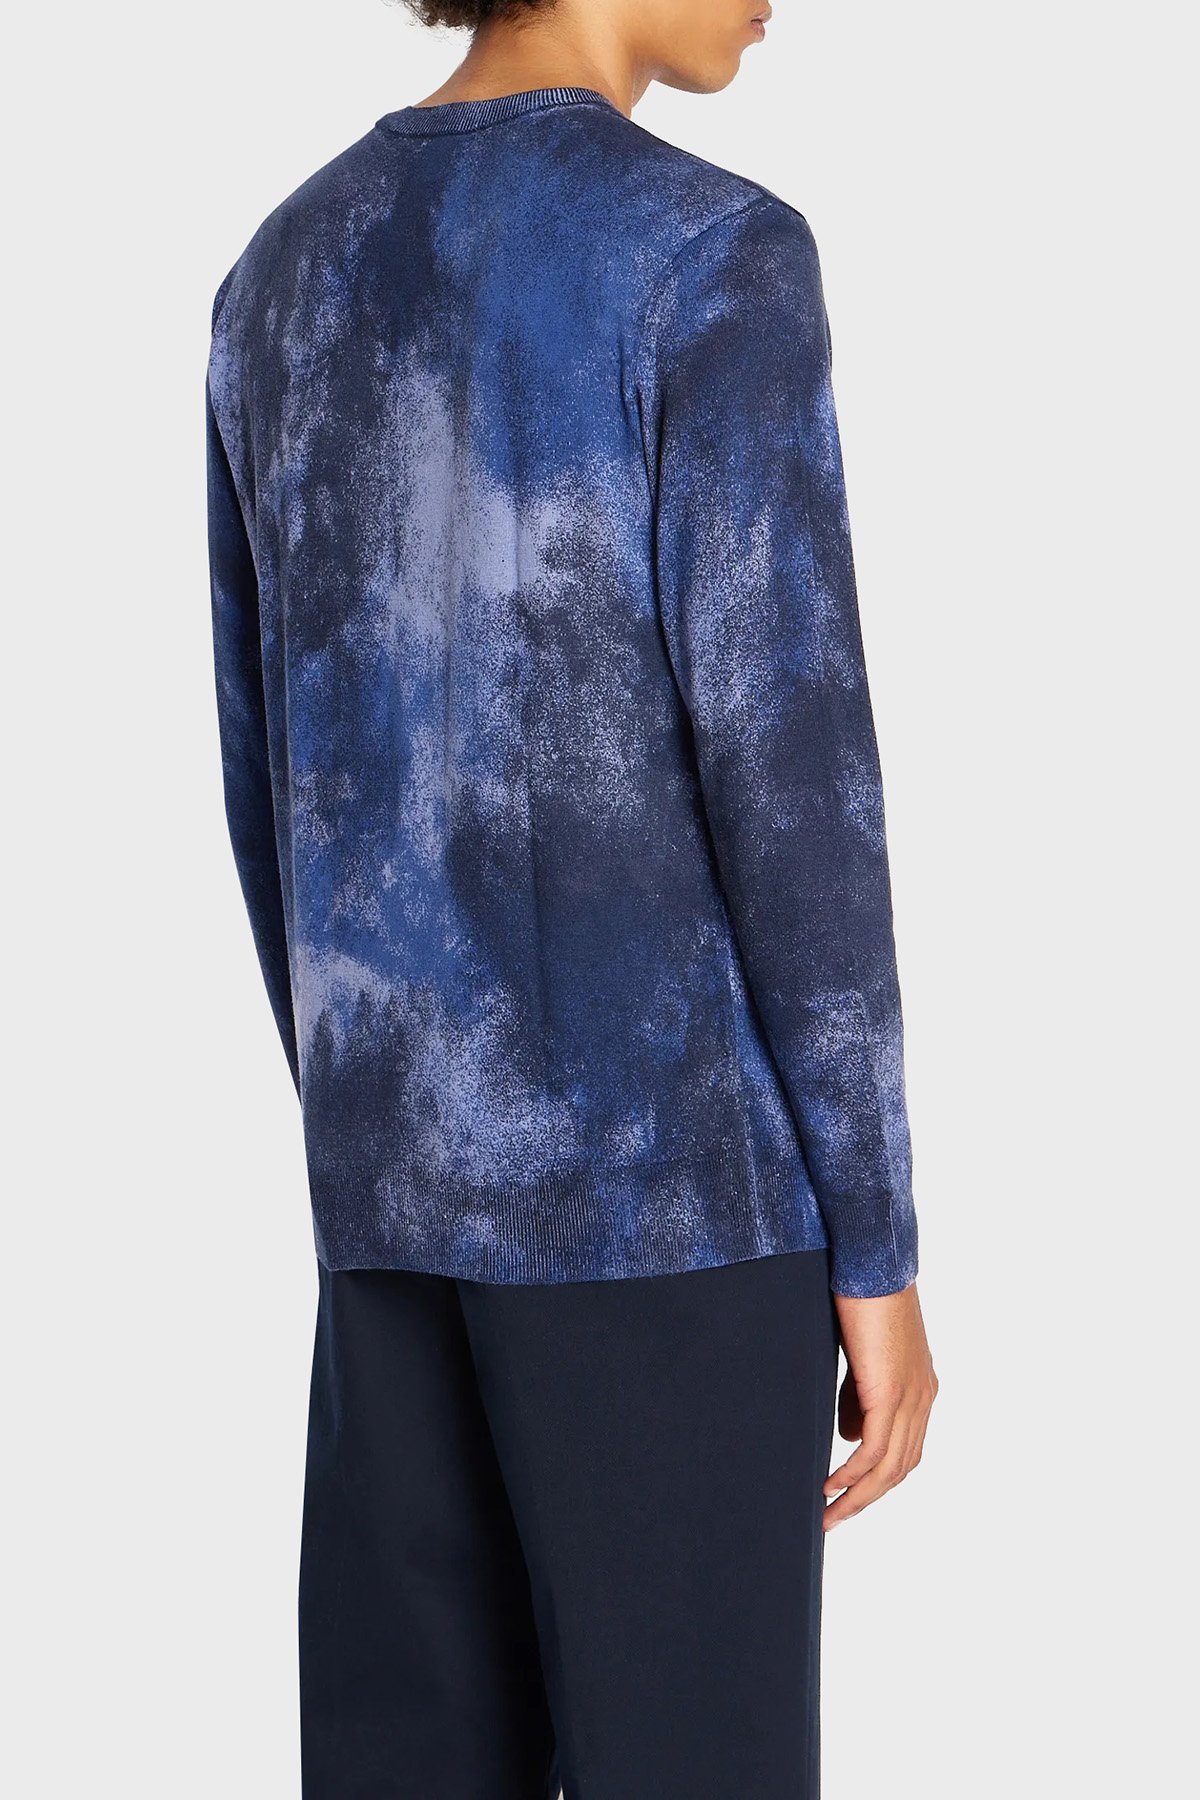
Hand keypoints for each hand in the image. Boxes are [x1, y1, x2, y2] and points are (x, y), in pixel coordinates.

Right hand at [824, 1282, 936, 1529]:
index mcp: (920, 1388)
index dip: (878, 1479)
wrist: (869, 1265)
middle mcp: (923, 1398)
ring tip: (826, 1515)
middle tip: (833, 1519)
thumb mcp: (861, 1357)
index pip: (905, 1450)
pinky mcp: (891, 1393)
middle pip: (900, 1468)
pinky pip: (874, 1451)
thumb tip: (850, 1434)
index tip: (848, 1496)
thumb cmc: (859, 1298)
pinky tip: (830, 1486)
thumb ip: (859, 1395)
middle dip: (866, 1499)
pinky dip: (852, 1476)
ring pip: (889, 1468)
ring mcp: (911, 1397)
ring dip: (857, 1497)